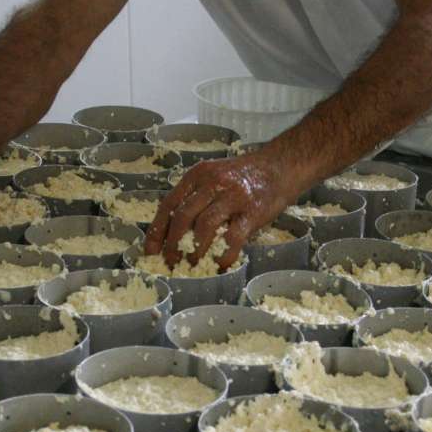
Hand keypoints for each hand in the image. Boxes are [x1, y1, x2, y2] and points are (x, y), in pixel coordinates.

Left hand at [145, 155, 289, 269]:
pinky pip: (232, 238)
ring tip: (192, 264)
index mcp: (198, 175)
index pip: (169, 204)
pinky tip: (219, 264)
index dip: (157, 230)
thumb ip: (196, 198)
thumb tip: (174, 233)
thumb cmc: (245, 176)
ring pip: (204, 228)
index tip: (151, 250)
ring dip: (195, 251)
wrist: (280, 166)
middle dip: (172, 244)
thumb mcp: (214, 177)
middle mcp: (212, 183)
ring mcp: (233, 197)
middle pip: (182, 217)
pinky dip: (223, 255)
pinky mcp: (252, 212)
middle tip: (171, 261)